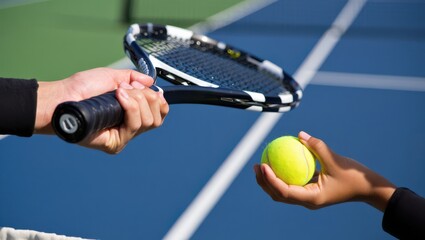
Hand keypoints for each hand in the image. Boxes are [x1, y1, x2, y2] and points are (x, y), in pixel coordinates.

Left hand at [35, 68, 168, 153]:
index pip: (159, 115)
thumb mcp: (113, 77)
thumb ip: (133, 78)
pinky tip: (119, 97)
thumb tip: (151, 81)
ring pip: (148, 121)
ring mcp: (123, 137)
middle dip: (147, 97)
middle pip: (156, 119)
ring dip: (137, 100)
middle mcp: (129, 128)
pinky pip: (134, 125)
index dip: (160, 102)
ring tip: (119, 92)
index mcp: (131, 115)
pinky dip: (130, 107)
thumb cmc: (81, 88)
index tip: (150, 88)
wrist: (63, 97)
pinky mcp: (115, 144)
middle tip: (127, 88)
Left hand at [254, 131, 395, 210]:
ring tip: (261, 164)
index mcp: (311, 198)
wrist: (367, 188)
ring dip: (270, 180)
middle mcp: (307, 201)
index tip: (263, 165)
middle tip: (256, 164)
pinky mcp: (309, 192)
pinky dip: (282, 176)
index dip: (270, 179)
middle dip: (264, 182)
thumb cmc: (353, 175)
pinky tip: (277, 161)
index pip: (284, 191)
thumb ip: (317, 147)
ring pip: (282, 192)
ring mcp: (307, 198)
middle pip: (278, 194)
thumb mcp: (336, 159)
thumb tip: (300, 134)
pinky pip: (291, 184)